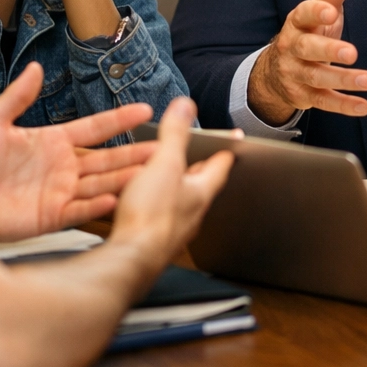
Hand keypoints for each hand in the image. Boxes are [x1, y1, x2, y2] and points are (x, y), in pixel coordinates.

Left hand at [0, 62, 159, 240]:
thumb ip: (16, 97)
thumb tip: (33, 67)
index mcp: (54, 141)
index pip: (95, 128)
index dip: (119, 119)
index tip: (146, 109)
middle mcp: (63, 167)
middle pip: (107, 158)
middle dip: (135, 153)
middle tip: (166, 147)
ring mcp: (60, 192)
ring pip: (102, 184)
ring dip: (126, 178)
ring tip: (151, 174)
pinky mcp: (52, 217)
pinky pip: (82, 211)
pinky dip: (98, 206)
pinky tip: (117, 199)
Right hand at [108, 97, 233, 262]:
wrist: (131, 260)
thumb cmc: (151, 215)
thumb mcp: (165, 164)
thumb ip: (175, 134)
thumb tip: (185, 105)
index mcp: (201, 191)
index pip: (220, 165)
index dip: (225, 147)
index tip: (234, 138)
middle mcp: (192, 211)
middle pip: (201, 183)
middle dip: (199, 166)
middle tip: (200, 153)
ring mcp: (173, 227)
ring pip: (181, 200)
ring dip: (177, 185)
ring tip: (170, 173)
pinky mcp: (154, 239)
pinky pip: (160, 214)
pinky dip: (157, 202)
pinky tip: (145, 201)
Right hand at [248, 0, 366, 125]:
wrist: (276, 71)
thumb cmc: (307, 33)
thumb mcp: (319, 10)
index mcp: (297, 24)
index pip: (303, 15)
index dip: (316, 13)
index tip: (332, 11)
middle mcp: (292, 48)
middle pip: (308, 49)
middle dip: (329, 51)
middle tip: (352, 53)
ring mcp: (295, 74)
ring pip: (317, 78)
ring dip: (343, 80)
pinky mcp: (303, 97)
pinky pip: (324, 102)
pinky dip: (344, 105)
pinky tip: (363, 106)